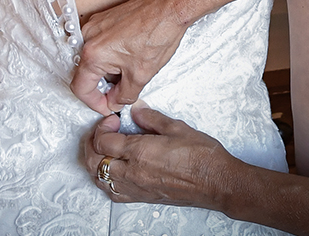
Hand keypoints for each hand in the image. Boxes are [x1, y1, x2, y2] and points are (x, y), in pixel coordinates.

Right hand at [72, 0, 189, 114]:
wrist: (170, 7)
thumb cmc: (158, 34)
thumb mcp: (141, 75)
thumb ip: (123, 96)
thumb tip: (114, 102)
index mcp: (93, 54)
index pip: (80, 88)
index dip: (94, 103)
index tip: (107, 106)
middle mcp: (87, 37)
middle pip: (85, 72)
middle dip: (103, 85)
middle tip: (122, 90)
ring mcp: (93, 25)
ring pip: (92, 58)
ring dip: (107, 69)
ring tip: (130, 68)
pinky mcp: (102, 19)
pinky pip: (98, 43)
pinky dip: (109, 54)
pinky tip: (129, 54)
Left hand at [83, 101, 236, 209]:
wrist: (217, 182)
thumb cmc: (202, 157)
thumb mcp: (176, 127)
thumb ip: (150, 117)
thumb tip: (136, 110)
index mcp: (139, 152)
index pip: (103, 141)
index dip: (101, 127)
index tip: (112, 121)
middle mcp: (133, 172)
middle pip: (94, 161)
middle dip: (91, 143)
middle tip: (101, 132)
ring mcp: (136, 187)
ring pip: (100, 178)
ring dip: (95, 162)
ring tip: (102, 150)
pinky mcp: (142, 197)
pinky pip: (113, 193)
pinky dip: (105, 181)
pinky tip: (112, 171)